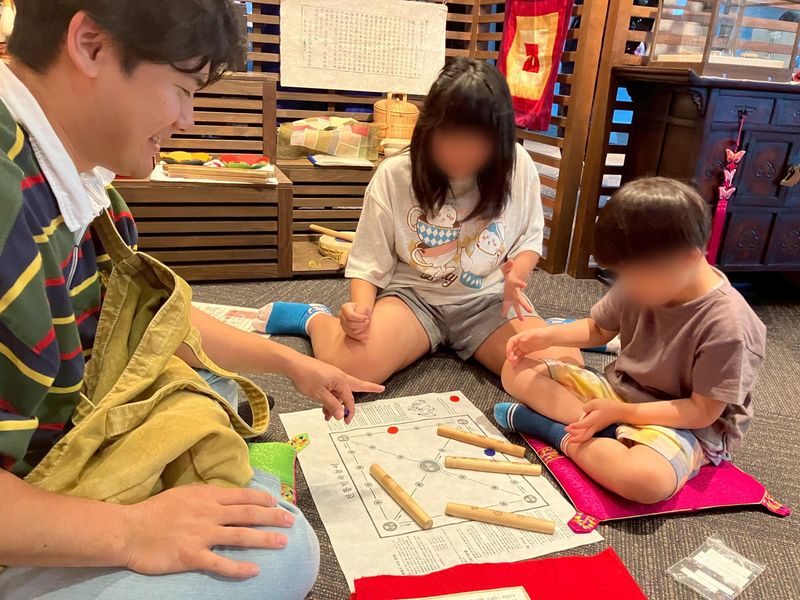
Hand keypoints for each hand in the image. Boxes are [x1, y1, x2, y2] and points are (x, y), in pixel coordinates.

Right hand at [122, 485, 292, 578]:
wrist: (129, 530)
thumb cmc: (153, 512)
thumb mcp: (183, 494)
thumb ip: (205, 497)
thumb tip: (224, 498)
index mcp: (207, 497)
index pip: (243, 496)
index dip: (264, 500)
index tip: (278, 504)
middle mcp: (209, 513)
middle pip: (249, 514)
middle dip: (273, 518)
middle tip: (290, 522)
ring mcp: (202, 534)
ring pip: (241, 536)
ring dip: (264, 539)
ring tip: (282, 543)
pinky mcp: (192, 556)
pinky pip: (221, 564)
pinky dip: (239, 568)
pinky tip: (254, 571)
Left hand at [285, 353, 383, 422]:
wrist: (293, 364)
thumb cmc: (306, 376)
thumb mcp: (319, 395)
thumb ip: (332, 405)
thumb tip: (341, 414)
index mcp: (340, 380)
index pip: (349, 399)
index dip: (349, 411)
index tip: (347, 421)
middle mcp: (339, 376)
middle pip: (356, 386)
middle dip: (368, 388)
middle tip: (380, 389)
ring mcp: (332, 376)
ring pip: (340, 392)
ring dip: (337, 403)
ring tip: (327, 415)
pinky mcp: (326, 376)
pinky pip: (332, 389)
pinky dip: (330, 398)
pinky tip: (323, 408)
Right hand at [339, 302, 371, 340]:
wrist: (361, 309)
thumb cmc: (363, 307)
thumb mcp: (364, 305)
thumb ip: (363, 310)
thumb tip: (363, 318)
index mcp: (345, 307)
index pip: (350, 315)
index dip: (359, 318)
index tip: (366, 318)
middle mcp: (341, 316)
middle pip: (350, 324)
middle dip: (361, 324)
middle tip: (368, 321)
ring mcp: (343, 324)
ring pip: (351, 331)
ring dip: (362, 329)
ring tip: (367, 324)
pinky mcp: (346, 330)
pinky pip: (352, 336)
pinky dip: (360, 336)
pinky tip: (367, 336)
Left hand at [500, 260, 532, 321]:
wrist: (511, 279)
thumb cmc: (509, 274)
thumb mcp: (507, 269)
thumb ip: (508, 265)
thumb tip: (511, 260)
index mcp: (515, 284)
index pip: (518, 283)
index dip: (520, 284)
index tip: (524, 285)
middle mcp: (516, 292)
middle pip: (521, 299)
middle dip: (525, 304)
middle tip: (530, 310)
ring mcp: (513, 297)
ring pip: (517, 306)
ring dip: (519, 312)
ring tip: (522, 319)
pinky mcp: (508, 300)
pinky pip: (507, 307)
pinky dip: (504, 312)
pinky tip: (503, 317)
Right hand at [506, 328, 553, 364]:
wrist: (550, 337)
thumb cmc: (543, 333)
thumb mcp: (535, 333)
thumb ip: (528, 336)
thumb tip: (521, 340)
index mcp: (520, 336)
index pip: (511, 342)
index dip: (508, 347)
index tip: (509, 353)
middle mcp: (521, 341)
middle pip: (512, 348)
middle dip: (510, 355)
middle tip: (513, 360)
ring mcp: (524, 346)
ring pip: (516, 353)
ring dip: (513, 358)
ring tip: (514, 364)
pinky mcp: (528, 350)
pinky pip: (520, 356)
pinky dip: (518, 360)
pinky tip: (517, 364)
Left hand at [565, 398, 624, 443]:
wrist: (620, 412)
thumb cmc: (608, 406)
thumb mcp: (596, 402)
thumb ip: (587, 407)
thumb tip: (583, 412)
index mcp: (594, 420)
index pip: (583, 425)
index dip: (576, 426)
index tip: (569, 426)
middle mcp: (595, 426)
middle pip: (584, 436)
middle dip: (575, 438)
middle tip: (567, 437)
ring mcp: (596, 429)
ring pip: (586, 436)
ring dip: (577, 437)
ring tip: (568, 435)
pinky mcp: (597, 428)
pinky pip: (588, 434)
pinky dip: (581, 435)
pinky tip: (576, 433)